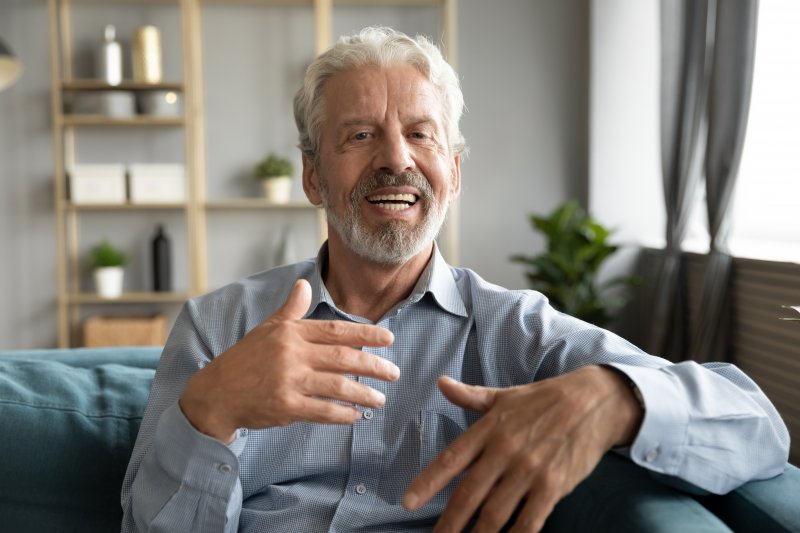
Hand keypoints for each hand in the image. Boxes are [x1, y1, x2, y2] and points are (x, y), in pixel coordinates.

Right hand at [179, 279, 398, 442]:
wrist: (216, 393)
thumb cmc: (245, 359)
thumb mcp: (267, 329)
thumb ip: (291, 309)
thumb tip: (304, 285)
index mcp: (291, 333)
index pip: (336, 331)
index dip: (366, 334)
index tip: (389, 339)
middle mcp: (292, 355)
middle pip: (344, 358)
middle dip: (374, 366)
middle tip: (394, 373)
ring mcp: (289, 381)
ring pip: (338, 386)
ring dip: (364, 394)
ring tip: (381, 399)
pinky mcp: (285, 407)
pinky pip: (322, 411)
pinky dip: (342, 414)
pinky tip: (356, 416)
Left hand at [403, 366, 642, 532]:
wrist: (594, 401)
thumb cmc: (544, 398)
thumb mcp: (504, 395)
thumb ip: (471, 396)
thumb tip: (441, 383)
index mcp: (489, 428)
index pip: (451, 459)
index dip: (428, 482)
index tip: (407, 502)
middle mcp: (505, 450)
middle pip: (469, 494)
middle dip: (449, 523)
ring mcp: (529, 470)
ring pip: (495, 513)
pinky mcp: (553, 485)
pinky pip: (529, 521)